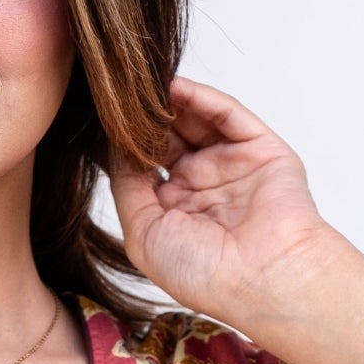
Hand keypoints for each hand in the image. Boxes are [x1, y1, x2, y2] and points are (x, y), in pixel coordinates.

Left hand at [109, 76, 338, 330]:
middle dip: (145, 119)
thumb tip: (114, 147)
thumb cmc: (203, 272)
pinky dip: (201, 97)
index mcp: (175, 213)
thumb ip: (127, 187)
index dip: (124, 145)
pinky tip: (174, 87)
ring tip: (142, 86)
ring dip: (170, 103)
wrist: (262, 277)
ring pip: (196, 122)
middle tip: (120, 97)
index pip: (145, 165)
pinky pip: (227, 115)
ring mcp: (232, 166)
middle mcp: (203, 187)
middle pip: (168, 138)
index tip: (101, 122)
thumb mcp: (143, 234)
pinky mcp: (261, 150)